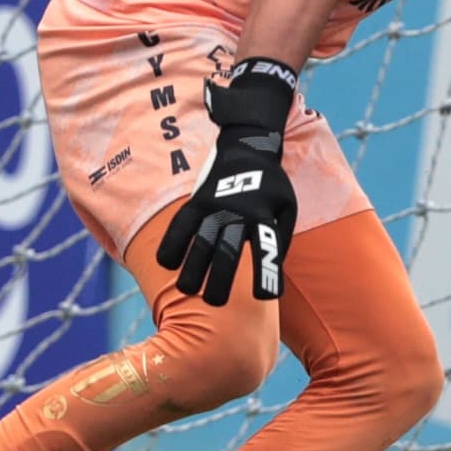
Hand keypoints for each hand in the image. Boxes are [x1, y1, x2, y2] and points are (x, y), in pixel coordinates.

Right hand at [154, 57, 301, 306]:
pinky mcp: (197, 201)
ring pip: (200, 239)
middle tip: (215, 303)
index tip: (266, 297)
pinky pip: (180, 224)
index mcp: (265, 214)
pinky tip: (163, 264)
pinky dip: (171, 243)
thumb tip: (269, 271)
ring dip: (192, 267)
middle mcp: (238, 211)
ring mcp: (215, 205)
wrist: (249, 146)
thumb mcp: (287, 208)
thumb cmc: (272, 187)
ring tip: (187, 291)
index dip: (267, 272)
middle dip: (221, 277)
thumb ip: (279, 238)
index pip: (267, 247)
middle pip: (228, 248)